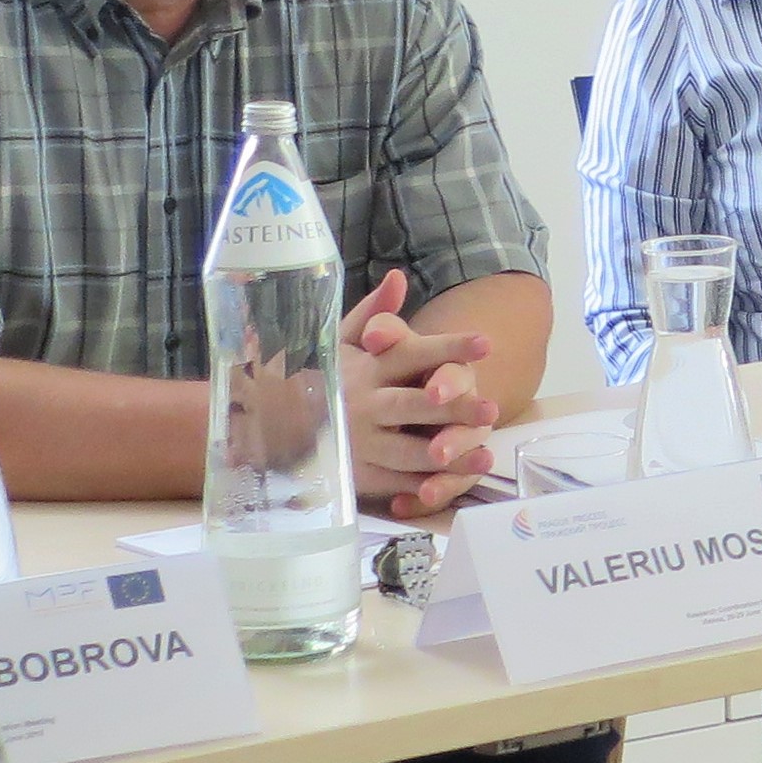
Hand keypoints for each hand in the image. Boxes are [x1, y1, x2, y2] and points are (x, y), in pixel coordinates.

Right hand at [337, 268, 503, 518]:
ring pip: (407, 451)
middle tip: (491, 409)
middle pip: (412, 406)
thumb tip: (398, 277)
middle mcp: (364, 405)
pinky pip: (395, 482)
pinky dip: (426, 485)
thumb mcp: (340, 342)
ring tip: (484, 454)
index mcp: (366, 369)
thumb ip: (373, 313)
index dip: (448, 348)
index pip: (411, 354)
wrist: (270, 426)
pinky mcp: (357, 475)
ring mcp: (360, 443)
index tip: (486, 343)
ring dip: (447, 455)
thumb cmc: (322, 378)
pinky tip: (456, 482)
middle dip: (451, 409)